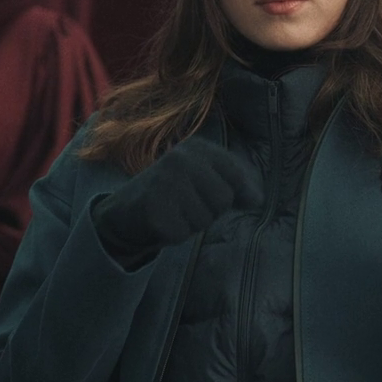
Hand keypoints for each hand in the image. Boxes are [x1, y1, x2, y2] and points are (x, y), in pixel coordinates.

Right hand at [93, 138, 262, 267]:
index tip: (233, 197)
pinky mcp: (153, 209)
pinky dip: (175, 234)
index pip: (235, 174)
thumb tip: (257, 200)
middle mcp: (179, 159)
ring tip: (175, 211)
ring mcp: (164, 183)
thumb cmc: (175, 194)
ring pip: (204, 219)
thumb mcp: (205, 177)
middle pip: (223, 199)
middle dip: (211, 210)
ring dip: (192, 223)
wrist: (125, 210)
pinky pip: (184, 233)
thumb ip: (235, 184)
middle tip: (188, 204)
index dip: (241, 192)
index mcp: (196, 147)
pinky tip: (162, 221)